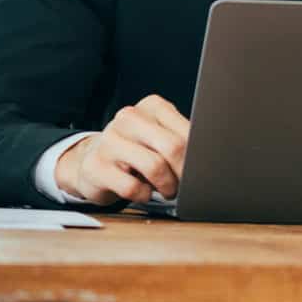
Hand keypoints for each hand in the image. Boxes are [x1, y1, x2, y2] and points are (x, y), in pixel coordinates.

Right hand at [54, 94, 188, 205]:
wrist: (92, 161)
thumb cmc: (137, 149)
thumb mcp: (161, 135)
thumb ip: (183, 139)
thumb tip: (209, 157)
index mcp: (152, 106)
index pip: (188, 131)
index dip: (198, 156)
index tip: (201, 169)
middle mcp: (128, 118)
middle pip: (174, 147)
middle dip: (185, 172)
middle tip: (186, 184)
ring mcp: (109, 141)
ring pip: (155, 167)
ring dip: (167, 186)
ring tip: (167, 190)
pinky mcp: (94, 166)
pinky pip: (132, 187)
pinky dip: (144, 195)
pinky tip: (143, 192)